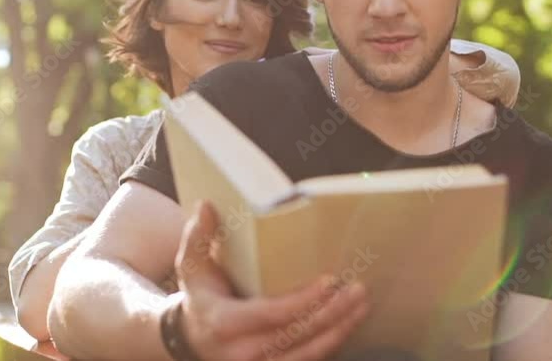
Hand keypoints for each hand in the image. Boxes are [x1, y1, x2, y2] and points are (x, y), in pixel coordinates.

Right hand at [174, 201, 368, 360]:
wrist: (192, 336)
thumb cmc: (199, 294)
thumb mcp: (191, 265)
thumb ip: (198, 236)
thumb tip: (206, 206)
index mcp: (223, 322)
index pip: (271, 314)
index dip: (303, 301)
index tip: (329, 281)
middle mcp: (241, 352)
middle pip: (296, 335)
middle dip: (332, 313)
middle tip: (357, 290)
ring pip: (307, 354)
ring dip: (339, 330)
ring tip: (360, 305)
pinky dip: (330, 343)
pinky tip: (347, 323)